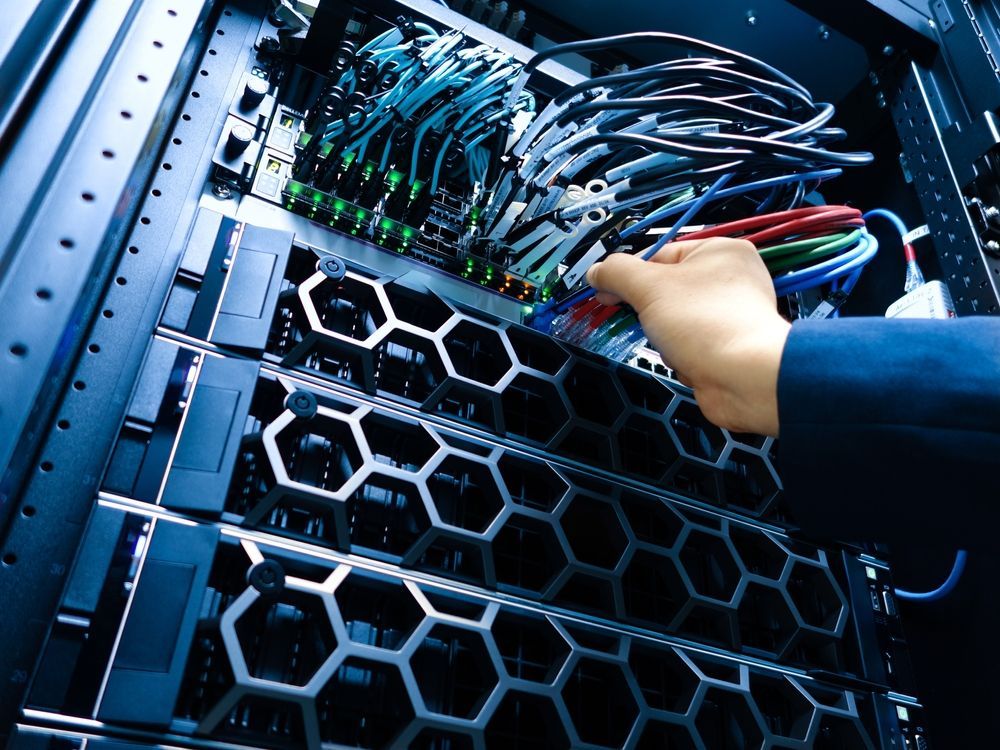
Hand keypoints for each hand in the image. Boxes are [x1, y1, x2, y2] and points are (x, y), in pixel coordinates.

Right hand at [587, 238, 790, 435]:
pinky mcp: (726, 346)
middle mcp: (729, 279)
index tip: (606, 288)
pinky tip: (689, 360)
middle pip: (665, 289)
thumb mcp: (649, 287)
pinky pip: (687, 345)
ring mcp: (729, 315)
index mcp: (719, 251)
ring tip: (676, 344)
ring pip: (672, 321)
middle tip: (642, 318)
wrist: (744, 378)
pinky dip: (680, 355)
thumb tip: (597, 271)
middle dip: (650, 311)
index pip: (659, 254)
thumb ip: (617, 273)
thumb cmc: (708, 323)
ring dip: (664, 337)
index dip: (629, 273)